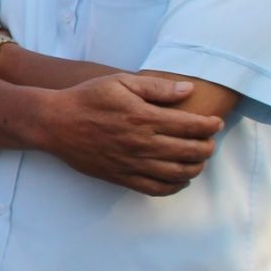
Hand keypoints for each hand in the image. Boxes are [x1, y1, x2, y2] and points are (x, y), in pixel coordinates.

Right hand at [43, 74, 222, 196]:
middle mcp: (142, 143)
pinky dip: (174, 186)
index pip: (191, 125)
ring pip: (177, 173)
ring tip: (198, 160)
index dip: (210, 126)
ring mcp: (132, 163)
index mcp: (144, 117)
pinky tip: (179, 179)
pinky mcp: (121, 177)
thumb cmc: (87, 98)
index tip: (216, 123)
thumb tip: (188, 90)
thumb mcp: (120, 81)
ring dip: (195, 168)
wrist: (54, 123)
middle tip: (210, 142)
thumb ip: (156, 87)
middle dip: (207, 147)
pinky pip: (156, 189)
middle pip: (190, 151)